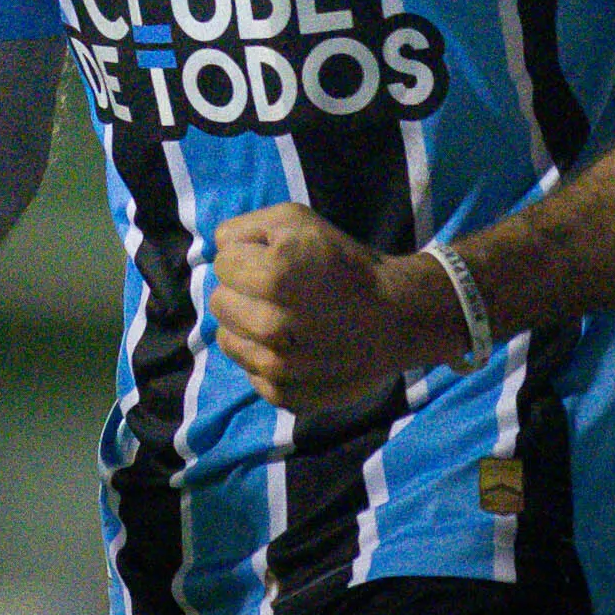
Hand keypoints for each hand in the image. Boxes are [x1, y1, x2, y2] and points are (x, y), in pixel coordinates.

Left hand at [210, 204, 462, 412]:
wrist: (396, 318)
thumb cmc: (345, 263)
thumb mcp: (298, 220)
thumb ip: (246, 228)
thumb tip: (218, 250)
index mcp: (273, 277)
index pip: (222, 262)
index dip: (247, 256)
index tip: (273, 261)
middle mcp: (270, 327)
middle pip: (218, 302)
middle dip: (242, 291)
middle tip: (278, 291)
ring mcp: (276, 367)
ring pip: (227, 339)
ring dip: (246, 326)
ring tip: (282, 318)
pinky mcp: (284, 395)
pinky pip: (250, 371)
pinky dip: (264, 358)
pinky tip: (293, 347)